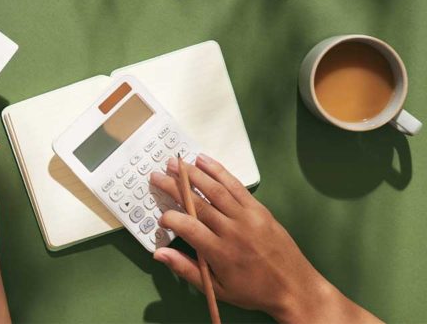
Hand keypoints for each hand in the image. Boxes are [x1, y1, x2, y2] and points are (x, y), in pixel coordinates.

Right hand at [150, 154, 380, 323]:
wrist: (294, 287)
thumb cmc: (252, 291)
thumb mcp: (217, 289)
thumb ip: (186, 269)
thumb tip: (158, 254)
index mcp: (221, 253)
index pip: (189, 228)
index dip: (171, 218)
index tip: (161, 217)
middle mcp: (233, 230)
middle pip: (198, 203)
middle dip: (174, 187)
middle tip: (156, 175)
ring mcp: (247, 216)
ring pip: (215, 189)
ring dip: (193, 173)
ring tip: (175, 162)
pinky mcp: (259, 208)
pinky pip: (235, 185)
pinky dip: (218, 171)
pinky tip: (204, 160)